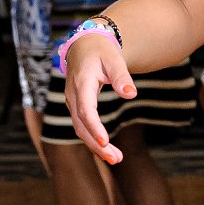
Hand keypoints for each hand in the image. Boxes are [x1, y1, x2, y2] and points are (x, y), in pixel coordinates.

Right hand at [64, 34, 132, 163]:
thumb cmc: (101, 51)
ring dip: (95, 146)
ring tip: (115, 159)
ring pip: (80, 128)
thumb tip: (131, 94)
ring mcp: (72, 102)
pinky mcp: (75, 106)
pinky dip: (92, 139)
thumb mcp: (114, 59)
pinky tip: (106, 150)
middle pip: (81, 125)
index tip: (105, 142)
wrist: (83, 45)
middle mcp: (73, 95)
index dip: (94, 127)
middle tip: (116, 159)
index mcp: (82, 83)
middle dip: (96, 144)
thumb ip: (122, 76)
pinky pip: (82, 125)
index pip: (86, 110)